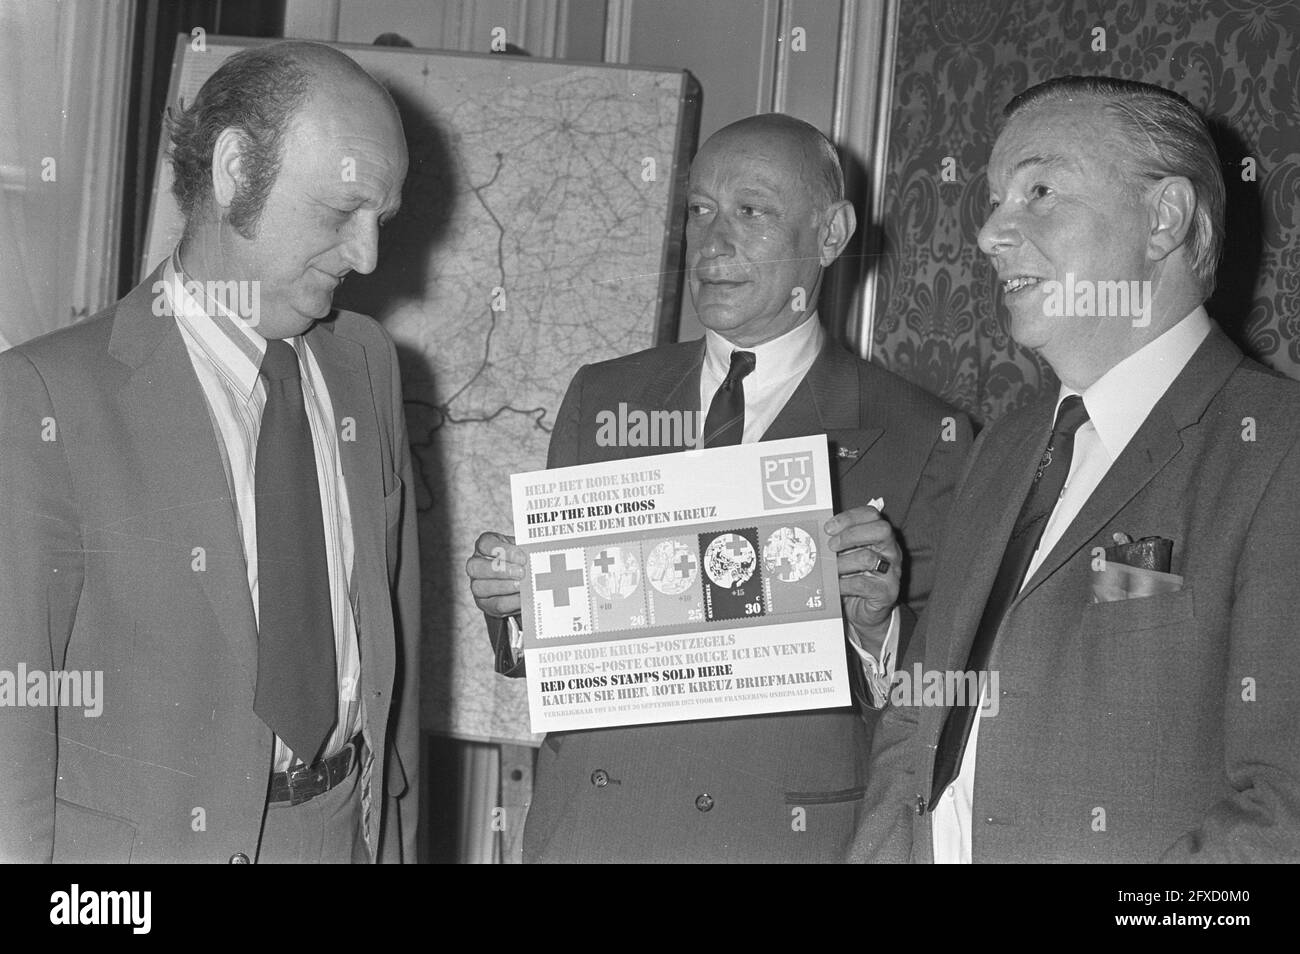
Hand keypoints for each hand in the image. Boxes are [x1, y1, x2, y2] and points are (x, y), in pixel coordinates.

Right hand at [467, 531, 524, 617]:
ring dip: (504, 587)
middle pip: (476, 566)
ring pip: (481, 587)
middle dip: (501, 570)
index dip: (503, 551)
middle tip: (522, 572)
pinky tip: (523, 598)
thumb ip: (525, 551)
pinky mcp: (484, 604)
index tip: (522, 557)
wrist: (518, 580)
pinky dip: (511, 602)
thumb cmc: (518, 560)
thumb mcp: (520, 550)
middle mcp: (475, 565)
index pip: (485, 544)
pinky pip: (495, 604)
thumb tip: (535, 556)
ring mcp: (476, 586)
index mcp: (484, 546)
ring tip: (522, 586)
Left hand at [825, 505, 900, 645]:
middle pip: (881, 530)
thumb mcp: (846, 556)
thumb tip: (816, 534)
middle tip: (831, 546)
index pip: (871, 514)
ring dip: (842, 563)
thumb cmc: (852, 578)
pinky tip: (835, 585)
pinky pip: (863, 584)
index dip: (849, 517)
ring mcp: (892, 571)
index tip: (828, 527)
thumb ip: (838, 543)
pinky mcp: (888, 592)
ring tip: (830, 570)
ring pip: (868, 558)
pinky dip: (844, 584)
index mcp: (880, 536)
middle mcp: (891, 550)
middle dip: (851, 534)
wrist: (863, 612)